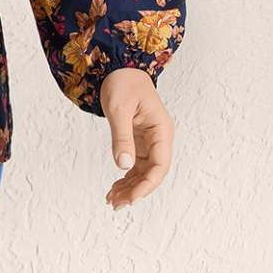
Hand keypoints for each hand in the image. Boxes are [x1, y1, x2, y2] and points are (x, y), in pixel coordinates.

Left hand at [99, 67, 174, 209]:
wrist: (120, 69)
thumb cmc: (123, 83)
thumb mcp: (119, 109)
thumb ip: (122, 137)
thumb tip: (124, 165)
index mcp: (161, 130)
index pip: (160, 166)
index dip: (147, 185)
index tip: (131, 198)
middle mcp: (159, 138)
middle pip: (153, 173)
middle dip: (136, 190)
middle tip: (115, 203)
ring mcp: (149, 141)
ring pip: (143, 172)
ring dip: (129, 187)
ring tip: (111, 199)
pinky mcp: (139, 142)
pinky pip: (136, 165)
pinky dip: (126, 177)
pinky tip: (114, 187)